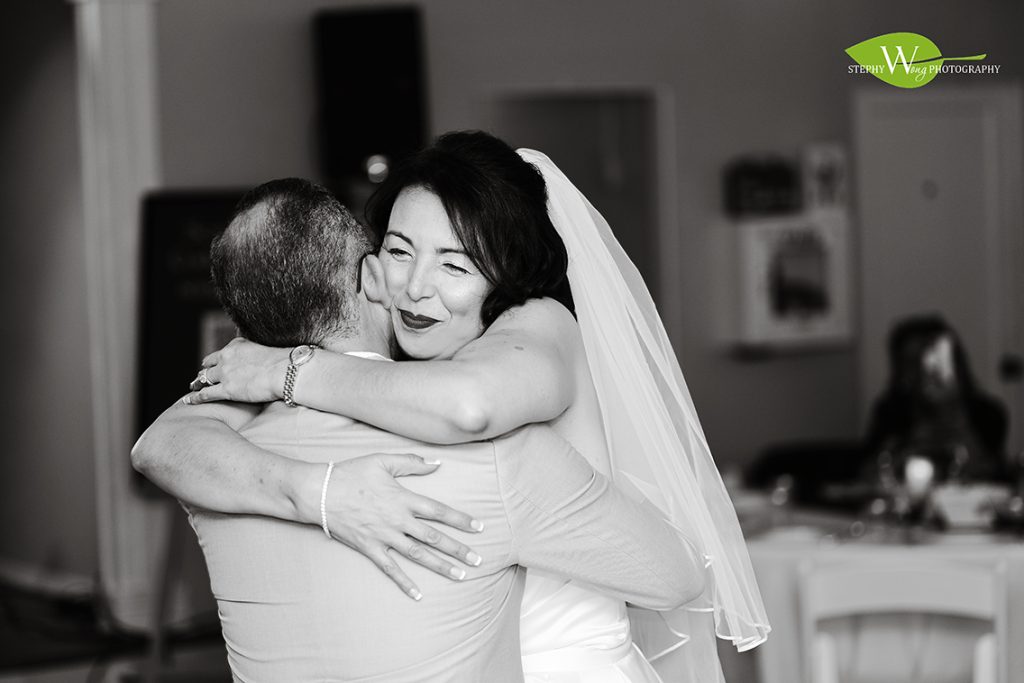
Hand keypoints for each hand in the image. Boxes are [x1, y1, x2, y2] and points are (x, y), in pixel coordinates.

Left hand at [185, 337, 288, 403]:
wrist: (286, 372)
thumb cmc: (283, 363)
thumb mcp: (266, 350)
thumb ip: (257, 352)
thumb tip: (262, 358)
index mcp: (236, 346)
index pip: (221, 353)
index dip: (216, 360)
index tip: (214, 364)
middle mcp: (227, 357)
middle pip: (208, 364)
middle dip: (205, 370)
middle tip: (201, 376)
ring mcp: (225, 374)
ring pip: (204, 378)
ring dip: (198, 383)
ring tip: (193, 386)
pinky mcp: (227, 389)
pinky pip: (205, 394)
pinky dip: (195, 398)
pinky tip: (188, 401)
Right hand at [313, 453, 483, 599]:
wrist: (319, 492)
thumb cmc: (351, 473)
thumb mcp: (382, 461)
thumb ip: (411, 463)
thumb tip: (437, 464)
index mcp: (403, 498)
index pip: (439, 511)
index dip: (460, 520)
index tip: (479, 528)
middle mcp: (397, 520)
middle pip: (434, 537)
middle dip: (458, 549)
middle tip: (478, 560)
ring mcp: (384, 536)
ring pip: (418, 555)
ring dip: (441, 566)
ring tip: (461, 575)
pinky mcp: (370, 548)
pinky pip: (390, 569)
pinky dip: (405, 582)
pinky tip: (418, 594)